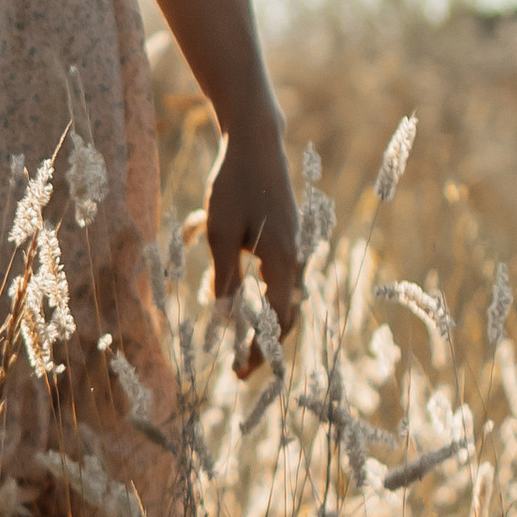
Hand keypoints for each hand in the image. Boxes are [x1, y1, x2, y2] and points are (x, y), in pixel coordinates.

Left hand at [204, 109, 301, 373]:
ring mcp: (295, 246)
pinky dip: (264, 295)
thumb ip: (224, 277)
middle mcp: (296, 258)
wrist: (256, 142)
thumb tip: (223, 319)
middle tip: (240, 368)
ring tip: (239, 340)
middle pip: (286, 315)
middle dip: (264, 344)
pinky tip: (240, 297)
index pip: (275, 320)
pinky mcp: (288, 236)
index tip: (239, 373)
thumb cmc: (233, 185)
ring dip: (264, 320)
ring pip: (284, 297)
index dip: (258, 350)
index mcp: (283, 261)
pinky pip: (280, 277)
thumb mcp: (219, 232)